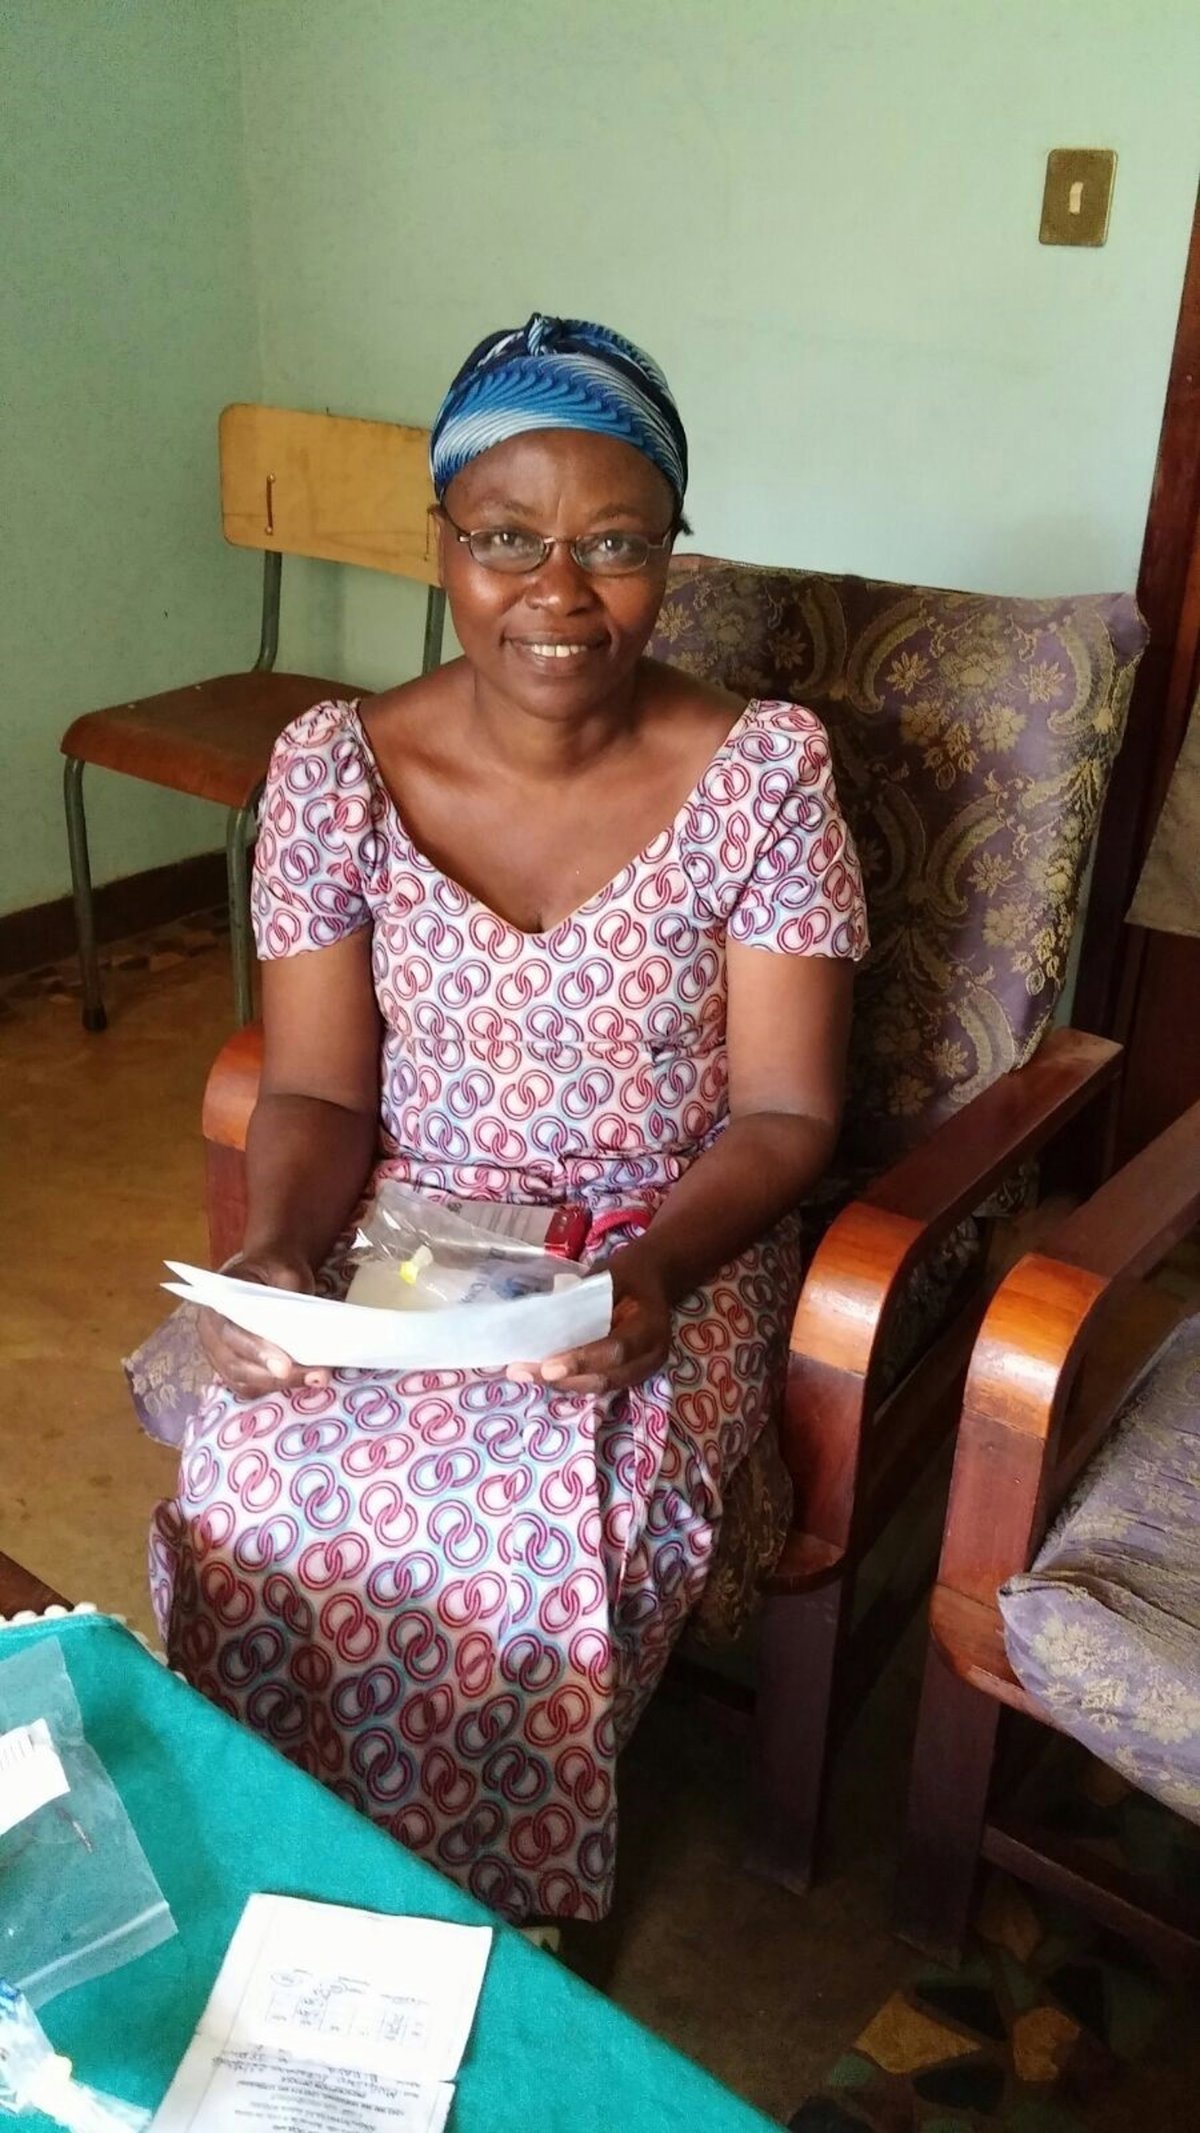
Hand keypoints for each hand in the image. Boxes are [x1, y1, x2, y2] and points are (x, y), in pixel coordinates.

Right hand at [199, 1247, 330, 1398]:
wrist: (270, 1272)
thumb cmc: (275, 1270)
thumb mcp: (286, 1270)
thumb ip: (291, 1293)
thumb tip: (301, 1328)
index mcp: (216, 1302)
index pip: (230, 1333)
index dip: (256, 1351)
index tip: (285, 1366)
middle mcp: (211, 1332)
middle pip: (236, 1364)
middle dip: (275, 1375)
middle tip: (315, 1375)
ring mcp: (219, 1354)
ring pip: (244, 1381)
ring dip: (280, 1385)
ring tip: (317, 1377)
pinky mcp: (233, 1368)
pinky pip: (250, 1387)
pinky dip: (276, 1388)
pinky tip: (303, 1379)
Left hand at [507, 1244, 671, 1395]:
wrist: (654, 1280)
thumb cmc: (628, 1274)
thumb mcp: (608, 1275)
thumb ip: (583, 1298)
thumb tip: (543, 1316)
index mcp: (650, 1326)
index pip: (616, 1351)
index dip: (581, 1361)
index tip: (547, 1368)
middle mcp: (650, 1355)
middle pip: (604, 1378)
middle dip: (561, 1378)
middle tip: (521, 1372)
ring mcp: (641, 1370)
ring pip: (597, 1386)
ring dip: (560, 1382)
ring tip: (523, 1373)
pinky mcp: (628, 1375)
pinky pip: (596, 1383)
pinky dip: (569, 1380)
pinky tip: (540, 1372)